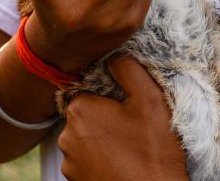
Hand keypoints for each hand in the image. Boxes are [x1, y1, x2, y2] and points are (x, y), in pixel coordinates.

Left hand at [58, 55, 187, 180]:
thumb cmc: (152, 152)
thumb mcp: (149, 98)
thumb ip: (128, 69)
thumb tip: (115, 55)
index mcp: (80, 110)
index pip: (90, 88)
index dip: (112, 93)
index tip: (130, 103)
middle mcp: (67, 136)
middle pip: (88, 112)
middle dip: (107, 115)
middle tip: (134, 123)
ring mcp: (70, 163)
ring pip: (88, 137)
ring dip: (105, 137)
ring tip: (131, 144)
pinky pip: (88, 159)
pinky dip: (103, 158)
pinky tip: (124, 160)